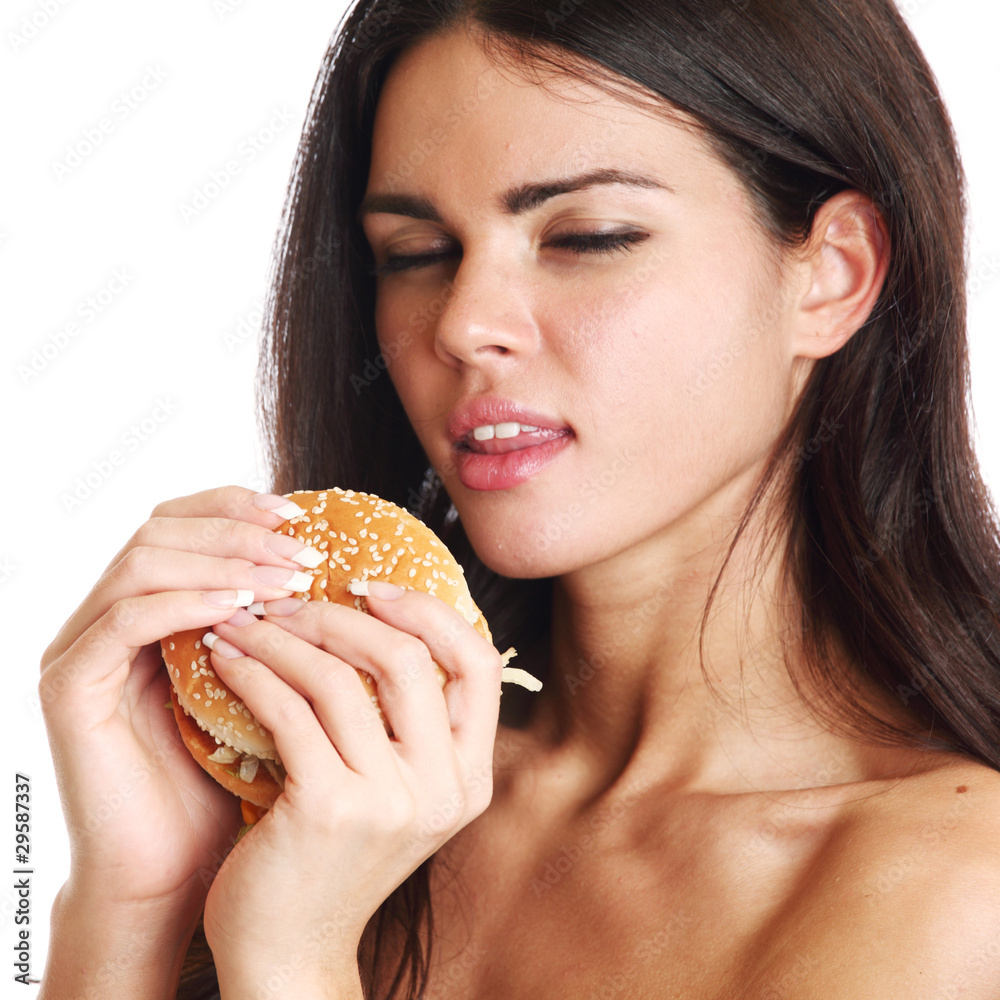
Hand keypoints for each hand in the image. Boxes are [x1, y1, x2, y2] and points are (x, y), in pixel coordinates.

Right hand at [39, 486, 319, 912]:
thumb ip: (274, 625)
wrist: (175, 873)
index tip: (299, 514)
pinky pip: (124, 621)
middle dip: (236, 529)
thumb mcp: (263, 685)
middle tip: (300, 547)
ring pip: (141, 562)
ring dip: (220, 560)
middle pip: (159, 528)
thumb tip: (335, 566)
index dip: (235, 507)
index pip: (180, 523)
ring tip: (284, 577)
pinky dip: (185, 603)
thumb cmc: (228, 781)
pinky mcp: (69, 690)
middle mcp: (106, 620)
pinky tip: (240, 610)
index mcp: (148, 610)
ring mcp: (80, 652)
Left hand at [197, 584, 502, 985]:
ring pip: (342, 678)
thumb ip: (408, 725)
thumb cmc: (333, 858)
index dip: (430, 612)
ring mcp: (391, 800)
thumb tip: (384, 621)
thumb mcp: (395, 792)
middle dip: (341, 616)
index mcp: (470, 776)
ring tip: (244, 622)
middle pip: (409, 658)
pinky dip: (254, 673)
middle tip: (289, 601)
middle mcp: (443, 787)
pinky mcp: (330, 808)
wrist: (289, 952)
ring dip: (284, 637)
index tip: (373, 589)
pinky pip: (291, 711)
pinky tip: (225, 660)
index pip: (479, 663)